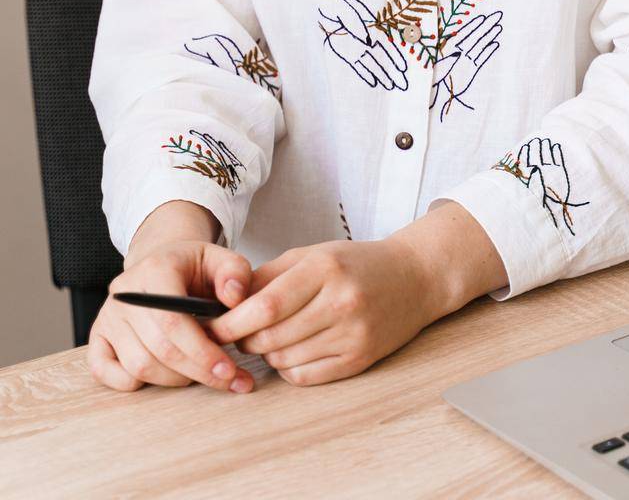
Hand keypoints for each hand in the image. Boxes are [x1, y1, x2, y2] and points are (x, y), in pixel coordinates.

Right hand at [88, 240, 255, 393]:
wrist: (162, 264)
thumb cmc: (194, 268)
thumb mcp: (221, 259)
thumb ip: (235, 272)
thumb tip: (234, 297)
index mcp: (155, 270)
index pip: (173, 321)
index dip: (202, 352)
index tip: (228, 370)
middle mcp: (124, 294)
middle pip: (158, 348)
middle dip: (197, 371)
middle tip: (226, 379)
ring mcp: (107, 317)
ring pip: (138, 366)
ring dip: (174, 379)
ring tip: (201, 373)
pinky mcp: (97, 336)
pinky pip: (105, 372)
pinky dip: (132, 383)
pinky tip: (163, 376)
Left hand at [207, 237, 433, 385]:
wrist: (414, 278)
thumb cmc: (356, 263)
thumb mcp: (313, 254)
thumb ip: (269, 276)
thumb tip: (225, 302)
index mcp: (325, 269)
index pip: (266, 306)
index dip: (232, 322)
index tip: (212, 327)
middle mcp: (340, 302)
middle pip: (272, 336)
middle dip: (244, 340)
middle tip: (237, 334)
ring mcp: (353, 334)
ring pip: (285, 359)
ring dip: (267, 353)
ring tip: (270, 337)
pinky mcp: (360, 359)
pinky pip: (306, 376)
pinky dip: (289, 368)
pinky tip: (293, 350)